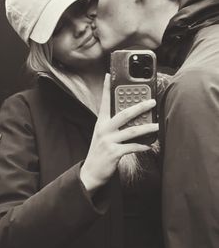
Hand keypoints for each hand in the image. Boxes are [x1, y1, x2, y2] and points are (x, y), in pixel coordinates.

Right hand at [80, 74, 157, 192]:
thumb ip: (114, 125)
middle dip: (140, 107)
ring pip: (131, 131)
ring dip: (146, 128)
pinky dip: (142, 145)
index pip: (104, 102)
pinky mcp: (114, 153)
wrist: (90, 172)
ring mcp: (108, 141)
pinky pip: (132, 147)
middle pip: (124, 114)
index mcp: (101, 122)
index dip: (106, 88)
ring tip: (157, 125)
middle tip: (151, 101)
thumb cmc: (100, 151)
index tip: (109, 75)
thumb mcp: (103, 135)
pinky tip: (149, 145)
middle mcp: (104, 129)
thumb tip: (133, 117)